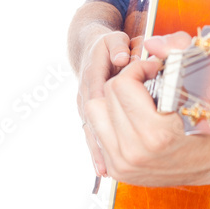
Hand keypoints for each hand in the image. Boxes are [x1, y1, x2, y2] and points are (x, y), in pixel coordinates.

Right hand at [78, 28, 131, 176]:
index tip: (125, 123)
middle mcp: (85, 92)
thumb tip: (122, 58)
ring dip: (98, 149)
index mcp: (92, 72)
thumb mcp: (115, 39)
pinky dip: (96, 151)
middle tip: (119, 153)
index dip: (112, 108)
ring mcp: (84, 105)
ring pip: (90, 128)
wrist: (90, 48)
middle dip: (106, 136)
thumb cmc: (111, 44)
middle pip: (93, 115)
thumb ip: (118, 45)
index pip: (100, 90)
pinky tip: (103, 169)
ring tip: (107, 169)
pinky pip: (91, 134)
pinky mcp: (88, 115)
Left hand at [83, 32, 209, 187]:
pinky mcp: (119, 172)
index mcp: (156, 133)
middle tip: (148, 82)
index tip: (155, 70)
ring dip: (114, 100)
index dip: (139, 68)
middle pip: (106, 95)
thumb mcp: (205, 81)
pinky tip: (133, 118)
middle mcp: (134, 152)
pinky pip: (98, 133)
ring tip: (137, 100)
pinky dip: (112, 120)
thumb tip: (151, 44)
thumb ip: (178, 52)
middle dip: (126, 81)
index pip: (123, 84)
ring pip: (95, 113)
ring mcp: (124, 165)